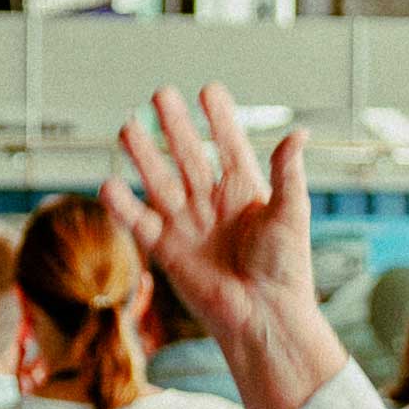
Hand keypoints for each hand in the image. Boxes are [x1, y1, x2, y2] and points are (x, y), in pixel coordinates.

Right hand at [106, 85, 315, 360]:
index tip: (208, 90)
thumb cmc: (285, 269)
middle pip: (189, 155)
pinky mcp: (168, 251)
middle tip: (160, 94)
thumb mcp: (291, 214)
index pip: (229, 144)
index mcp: (245, 191)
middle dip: (175, 126)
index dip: (219, 118)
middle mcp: (213, 203)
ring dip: (144, 155)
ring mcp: (188, 225)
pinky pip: (141, 224)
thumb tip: (299, 132)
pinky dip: (123, 207)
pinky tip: (109, 185)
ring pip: (160, 181)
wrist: (265, 318)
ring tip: (127, 127)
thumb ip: (288, 172)